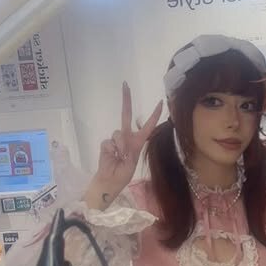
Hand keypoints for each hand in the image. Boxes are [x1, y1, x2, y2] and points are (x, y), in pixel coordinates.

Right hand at [86, 82, 161, 208]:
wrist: (109, 182)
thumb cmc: (122, 175)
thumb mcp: (131, 163)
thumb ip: (128, 150)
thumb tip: (120, 140)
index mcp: (137, 142)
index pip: (147, 126)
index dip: (154, 115)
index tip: (160, 102)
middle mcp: (126, 138)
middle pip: (126, 115)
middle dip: (126, 100)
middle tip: (125, 84)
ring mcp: (115, 140)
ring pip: (118, 133)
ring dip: (121, 146)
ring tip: (120, 157)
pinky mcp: (105, 143)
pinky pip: (109, 142)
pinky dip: (112, 151)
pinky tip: (112, 157)